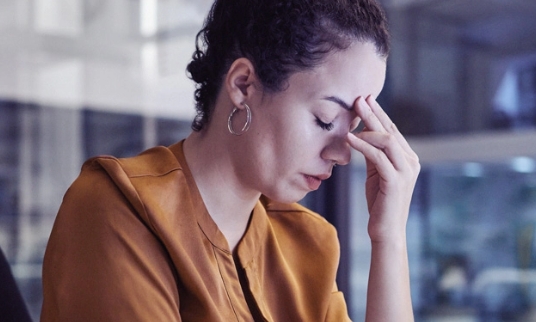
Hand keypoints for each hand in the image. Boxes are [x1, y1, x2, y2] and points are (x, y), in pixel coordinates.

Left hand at [346, 96, 419, 242]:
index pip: (392, 131)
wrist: (386, 230)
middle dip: (373, 112)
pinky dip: (362, 145)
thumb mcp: (377, 174)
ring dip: (367, 125)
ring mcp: (406, 170)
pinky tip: (349, 139)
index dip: (379, 114)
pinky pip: (377, 156)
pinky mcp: (395, 180)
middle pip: (390, 130)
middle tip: (358, 98)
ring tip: (352, 115)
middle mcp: (411, 161)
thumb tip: (362, 135)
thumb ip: (375, 155)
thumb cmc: (380, 203)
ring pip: (386, 140)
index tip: (365, 100)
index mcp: (408, 159)